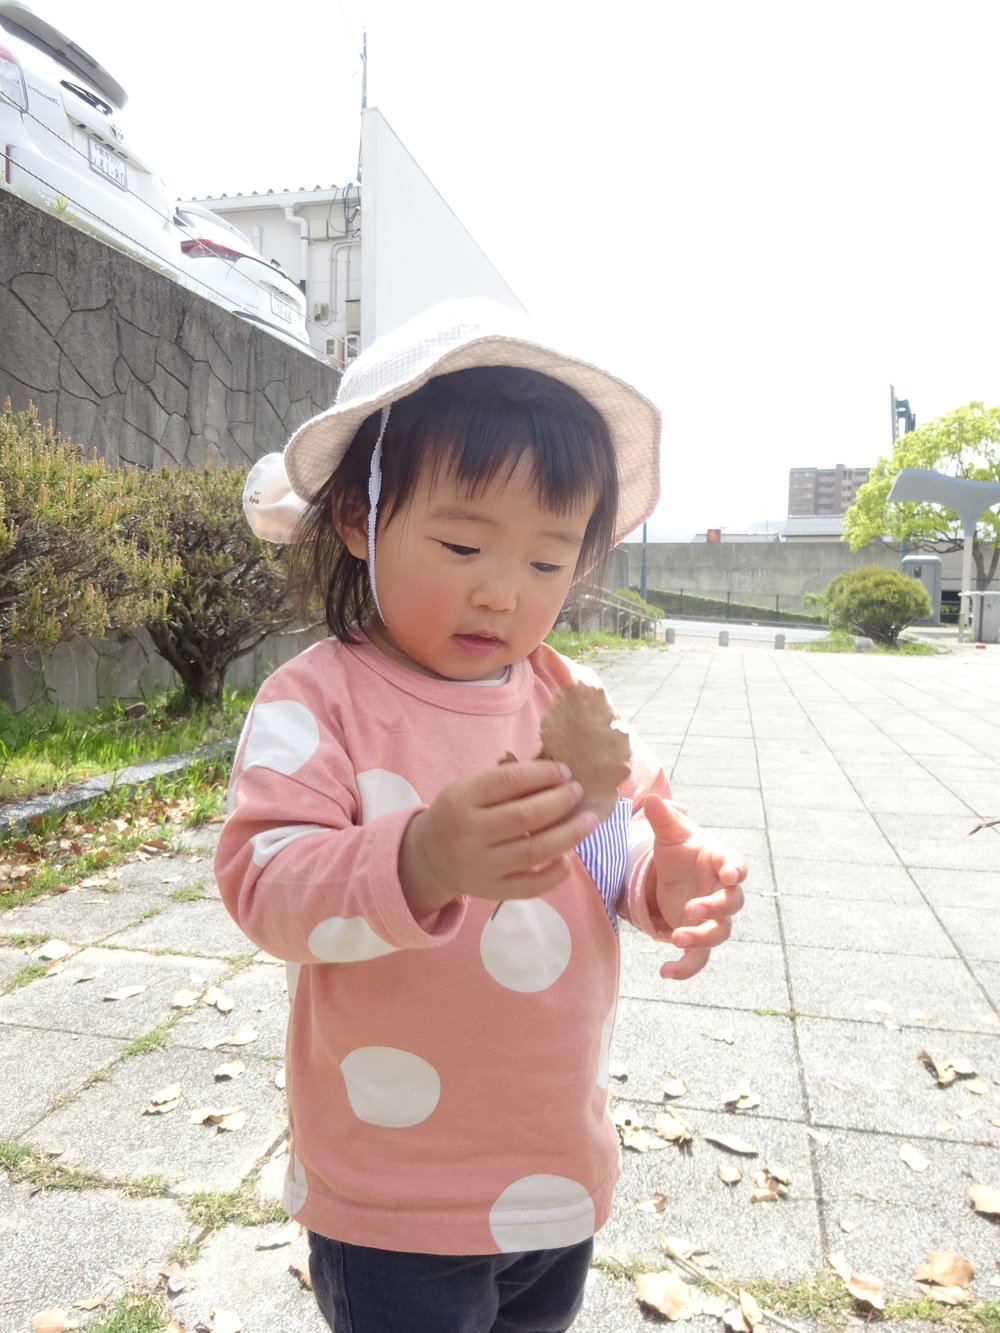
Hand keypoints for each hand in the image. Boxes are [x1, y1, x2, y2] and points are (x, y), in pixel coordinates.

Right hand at [399, 761, 599, 920]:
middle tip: (578, 792)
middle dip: (561, 801)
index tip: (565, 772)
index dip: (543, 774)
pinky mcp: (493, 891)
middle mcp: (470, 833)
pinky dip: (556, 873)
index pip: (510, 780)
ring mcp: (482, 866)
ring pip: (535, 850)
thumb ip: (504, 781)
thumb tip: (555, 773)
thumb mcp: (468, 789)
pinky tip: (568, 857)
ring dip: (569, 834)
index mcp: (462, 800)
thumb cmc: (458, 814)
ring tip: (587, 821)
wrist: (428, 858)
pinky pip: (532, 886)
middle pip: (527, 816)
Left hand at [645, 793, 745, 980]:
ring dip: (701, 939)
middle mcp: (722, 892)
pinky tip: (665, 973)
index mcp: (721, 862)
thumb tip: (652, 799)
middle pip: (731, 905)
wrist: (675, 875)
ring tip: (677, 939)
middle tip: (692, 911)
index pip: (736, 866)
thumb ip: (663, 819)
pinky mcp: (698, 937)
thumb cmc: (679, 851)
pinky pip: (698, 959)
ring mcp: (713, 918)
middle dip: (714, 910)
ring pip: (718, 934)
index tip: (731, 875)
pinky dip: (684, 969)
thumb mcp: (669, 834)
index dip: (735, 871)